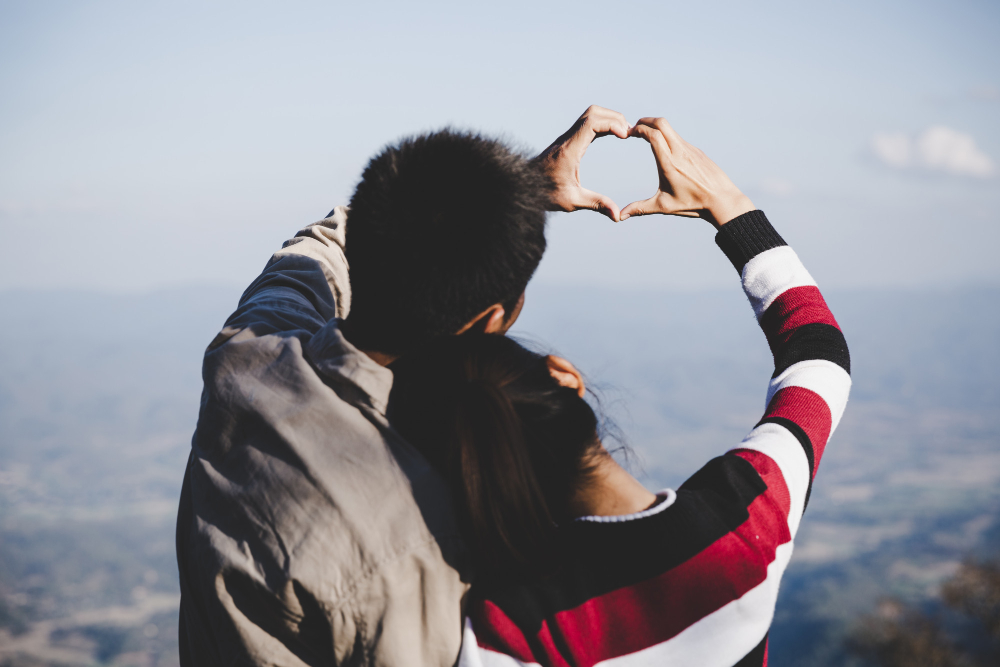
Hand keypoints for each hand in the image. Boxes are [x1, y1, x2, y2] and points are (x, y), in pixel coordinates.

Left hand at [534, 106, 630, 221]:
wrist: (524, 187)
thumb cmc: (545, 193)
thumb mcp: (572, 201)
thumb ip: (596, 204)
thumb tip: (617, 216)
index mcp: (569, 150)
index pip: (592, 123)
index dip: (612, 124)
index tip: (625, 136)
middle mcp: (568, 139)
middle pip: (593, 113)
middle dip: (614, 118)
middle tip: (628, 133)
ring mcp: (567, 137)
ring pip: (590, 114)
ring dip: (608, 119)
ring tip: (623, 133)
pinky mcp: (568, 140)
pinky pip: (587, 123)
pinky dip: (602, 124)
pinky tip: (613, 135)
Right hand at [621, 117, 753, 226]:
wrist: (722, 200)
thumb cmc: (693, 204)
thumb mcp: (663, 206)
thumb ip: (640, 208)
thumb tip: (620, 216)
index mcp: (669, 163)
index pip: (653, 135)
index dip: (639, 129)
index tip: (630, 133)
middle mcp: (680, 152)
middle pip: (661, 123)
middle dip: (646, 121)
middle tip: (635, 128)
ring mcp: (690, 149)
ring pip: (671, 129)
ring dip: (657, 128)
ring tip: (647, 136)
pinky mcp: (697, 151)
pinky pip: (679, 139)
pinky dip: (668, 137)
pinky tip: (665, 148)